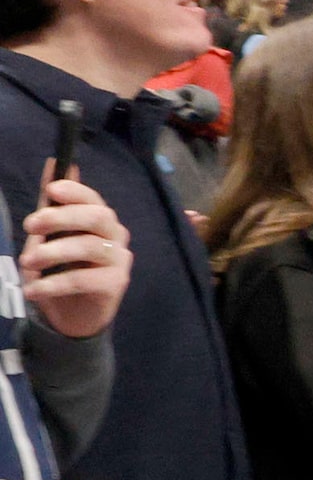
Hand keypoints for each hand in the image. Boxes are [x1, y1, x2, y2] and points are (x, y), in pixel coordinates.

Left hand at [20, 177, 130, 338]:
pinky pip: (84, 279)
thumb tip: (53, 164)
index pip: (93, 199)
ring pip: (90, 246)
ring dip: (52, 252)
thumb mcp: (51, 236)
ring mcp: (119, 259)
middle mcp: (116, 235)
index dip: (75, 192)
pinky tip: (33, 290)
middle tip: (29, 226)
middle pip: (96, 217)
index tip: (51, 191)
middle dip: (61, 217)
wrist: (74, 315)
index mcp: (101, 220)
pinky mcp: (116, 283)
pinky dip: (54, 284)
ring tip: (26, 263)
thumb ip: (52, 205)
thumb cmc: (62, 270)